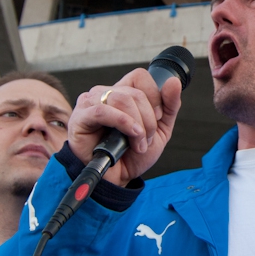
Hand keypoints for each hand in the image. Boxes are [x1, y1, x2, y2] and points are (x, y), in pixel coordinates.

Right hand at [67, 68, 182, 186]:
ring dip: (137, 126)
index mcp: (122, 92)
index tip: (157, 119)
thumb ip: (169, 105)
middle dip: (148, 120)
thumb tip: (174, 82)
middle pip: (134, 92)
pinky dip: (122, 123)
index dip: (154, 97)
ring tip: (136, 145)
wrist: (118, 179)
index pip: (140, 76)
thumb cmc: (132, 154)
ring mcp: (90, 103)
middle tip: (145, 140)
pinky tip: (129, 137)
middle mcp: (104, 93)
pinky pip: (102, 111)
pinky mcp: (80, 117)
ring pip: (121, 100)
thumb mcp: (159, 129)